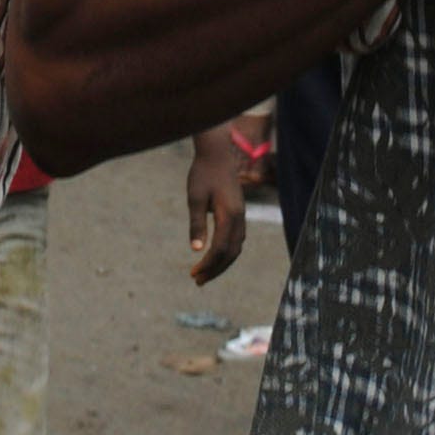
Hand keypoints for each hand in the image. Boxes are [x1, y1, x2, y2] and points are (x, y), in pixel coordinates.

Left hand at [186, 127, 250, 283]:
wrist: (217, 154)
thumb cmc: (202, 174)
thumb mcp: (195, 198)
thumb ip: (196, 224)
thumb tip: (196, 250)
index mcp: (229, 215)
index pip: (220, 249)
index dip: (208, 264)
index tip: (193, 274)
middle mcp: (239, 218)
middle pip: (231, 253)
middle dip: (215, 269)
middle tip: (197, 281)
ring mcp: (241, 215)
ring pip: (236, 247)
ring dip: (221, 262)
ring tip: (204, 273)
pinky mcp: (238, 213)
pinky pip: (236, 239)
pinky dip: (227, 252)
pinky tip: (214, 256)